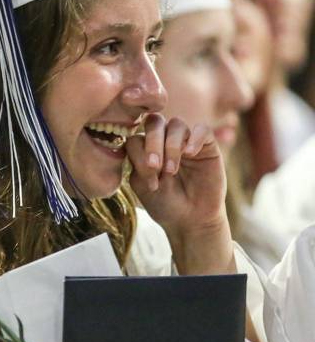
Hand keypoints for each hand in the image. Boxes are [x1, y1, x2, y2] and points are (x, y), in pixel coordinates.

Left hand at [125, 114, 233, 274]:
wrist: (191, 219)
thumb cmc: (164, 202)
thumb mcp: (143, 184)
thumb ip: (137, 162)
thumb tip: (134, 141)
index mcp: (145, 148)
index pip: (137, 136)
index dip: (139, 155)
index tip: (149, 182)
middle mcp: (165, 140)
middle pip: (154, 122)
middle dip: (152, 143)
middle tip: (155, 166)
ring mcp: (186, 141)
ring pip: (176, 124)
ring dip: (171, 147)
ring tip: (171, 170)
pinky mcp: (207, 146)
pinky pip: (202, 129)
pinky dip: (195, 138)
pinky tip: (190, 154)